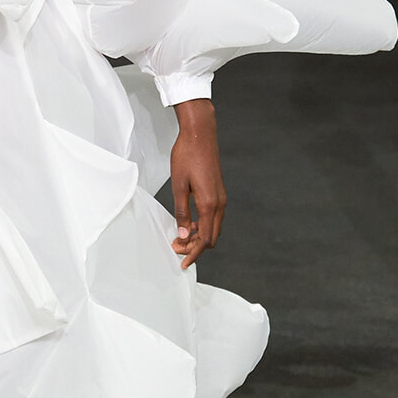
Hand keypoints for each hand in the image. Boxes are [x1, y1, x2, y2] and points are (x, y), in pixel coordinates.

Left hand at [170, 98, 225, 269]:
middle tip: (176, 249)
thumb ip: (181, 212)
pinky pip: (213, 217)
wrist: (200, 134)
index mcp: (209, 204)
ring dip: (198, 237)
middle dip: (195, 248)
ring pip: (213, 228)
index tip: (182, 263)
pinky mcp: (218, 192)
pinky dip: (202, 226)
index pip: (205, 239)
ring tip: (179, 238)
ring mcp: (221, 198)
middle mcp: (219, 204)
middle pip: (212, 237)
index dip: (193, 253)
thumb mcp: (178, 185)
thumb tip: (182, 235)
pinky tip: (188, 224)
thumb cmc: (186, 156)